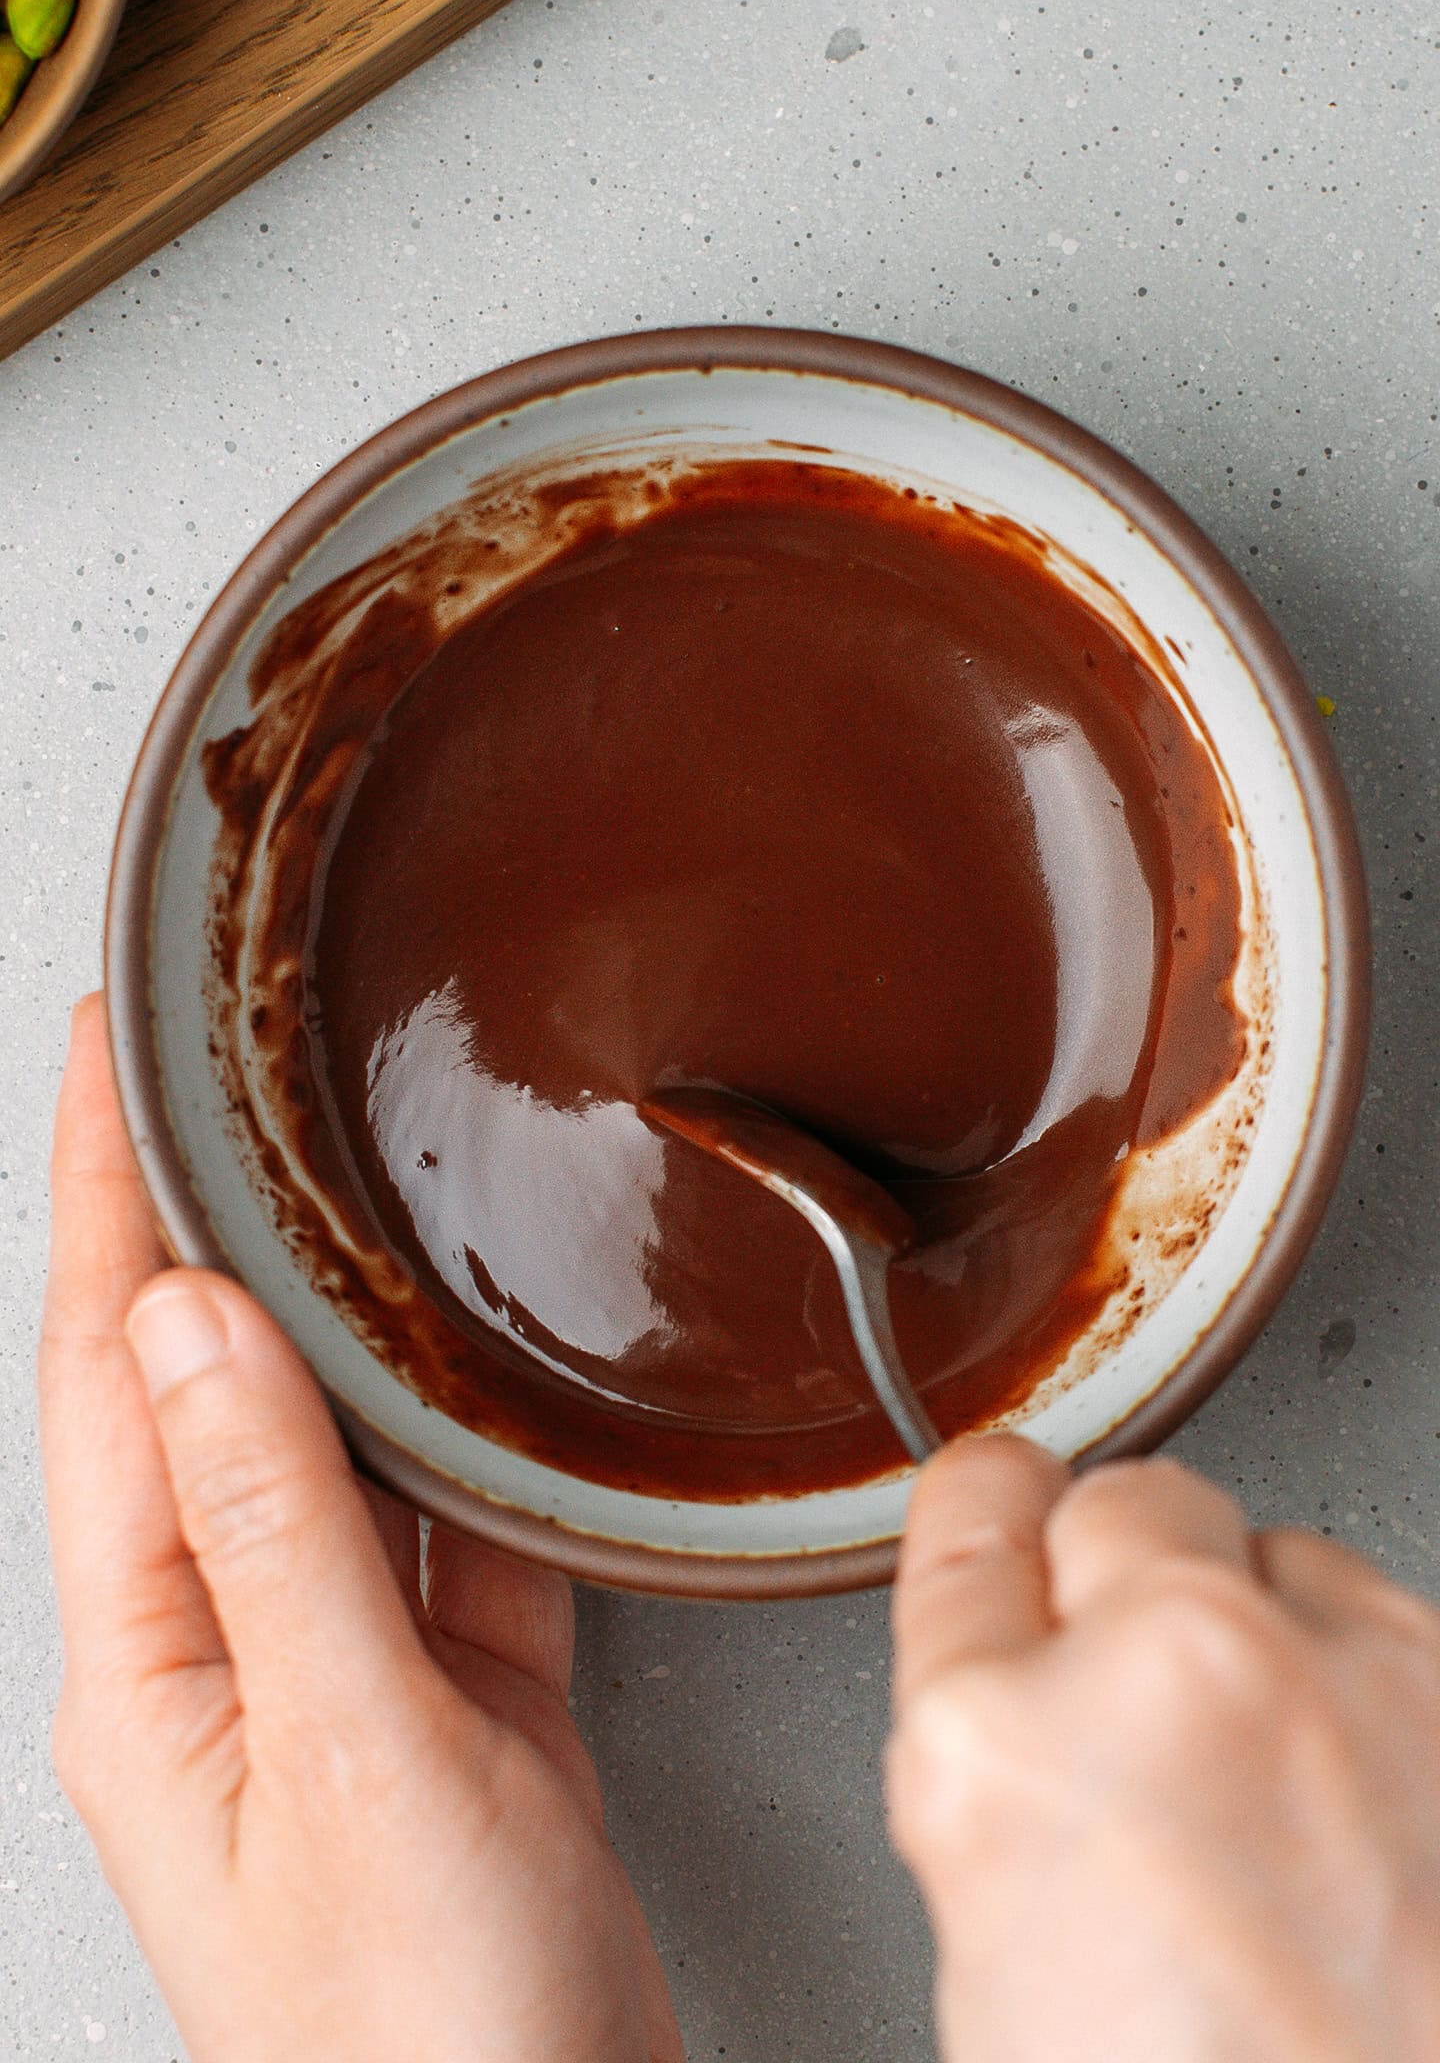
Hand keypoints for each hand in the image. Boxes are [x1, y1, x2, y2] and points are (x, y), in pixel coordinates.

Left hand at [40, 997, 682, 2062]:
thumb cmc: (426, 2034)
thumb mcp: (350, 1757)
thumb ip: (274, 1530)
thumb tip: (192, 1322)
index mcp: (153, 1665)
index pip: (106, 1378)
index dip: (102, 1199)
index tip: (104, 1052)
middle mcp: (223, 1650)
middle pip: (193, 1383)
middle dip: (186, 1214)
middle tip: (205, 1064)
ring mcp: (335, 1671)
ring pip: (315, 1437)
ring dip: (312, 1299)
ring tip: (321, 1168)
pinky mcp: (448, 1696)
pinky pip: (435, 1519)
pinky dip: (447, 1424)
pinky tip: (468, 1363)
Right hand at [888, 1435, 1439, 2062]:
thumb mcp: (1008, 1976)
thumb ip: (1006, 1787)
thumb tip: (1032, 1697)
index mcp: (1002, 1758)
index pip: (970, 1516)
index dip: (993, 1526)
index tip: (1009, 1516)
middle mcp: (1173, 1671)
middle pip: (1123, 1500)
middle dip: (1129, 1584)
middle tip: (1157, 1707)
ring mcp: (1347, 1673)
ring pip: (1276, 1554)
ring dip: (1270, 1641)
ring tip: (1295, 1813)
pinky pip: (1393, 1631)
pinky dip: (1383, 1701)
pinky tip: (1382, 1831)